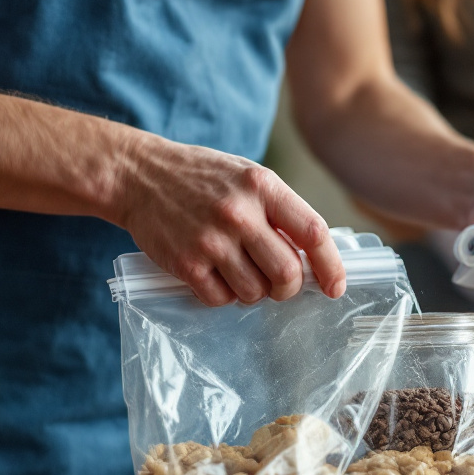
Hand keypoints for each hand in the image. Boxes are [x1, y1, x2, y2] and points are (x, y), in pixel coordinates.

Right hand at [112, 136, 345, 305]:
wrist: (138, 175)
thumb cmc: (200, 178)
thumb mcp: (247, 177)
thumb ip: (279, 210)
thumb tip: (312, 257)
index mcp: (262, 186)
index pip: (313, 231)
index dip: (330, 265)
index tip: (335, 287)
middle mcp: (239, 212)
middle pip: (287, 272)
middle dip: (289, 287)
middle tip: (279, 284)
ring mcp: (211, 240)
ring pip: (255, 292)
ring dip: (254, 292)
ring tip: (239, 273)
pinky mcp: (185, 263)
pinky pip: (220, 299)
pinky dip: (223, 297)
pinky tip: (214, 276)